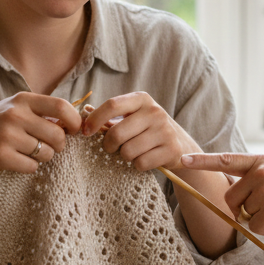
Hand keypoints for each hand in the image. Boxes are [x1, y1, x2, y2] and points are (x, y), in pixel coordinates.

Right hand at [0, 92, 82, 175]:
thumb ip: (41, 113)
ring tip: (26, 152)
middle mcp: (16, 115)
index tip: (75, 131)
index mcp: (22, 100)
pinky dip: (29, 167)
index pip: (61, 106)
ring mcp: (8, 135)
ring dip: (43, 157)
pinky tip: (15, 160)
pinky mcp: (2, 156)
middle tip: (49, 147)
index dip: (74, 121)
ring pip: (47, 153)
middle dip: (59, 145)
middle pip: (58, 134)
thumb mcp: (14, 109)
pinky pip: (32, 167)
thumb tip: (75, 124)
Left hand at [81, 92, 199, 171]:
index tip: (85, 132)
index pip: (112, 105)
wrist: (180, 143)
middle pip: (117, 133)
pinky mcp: (171, 149)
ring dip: (125, 156)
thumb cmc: (147, 129)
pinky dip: (138, 165)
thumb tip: (84, 111)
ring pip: (127, 151)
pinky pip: (141, 163)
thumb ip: (109, 115)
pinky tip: (144, 158)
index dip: (94, 120)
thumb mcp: (132, 116)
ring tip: (133, 152)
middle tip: (110, 148)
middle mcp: (155, 112)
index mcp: (142, 99)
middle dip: (108, 145)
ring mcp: (164, 130)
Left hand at [179, 152, 263, 238]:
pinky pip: (254, 227)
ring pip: (243, 214)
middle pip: (231, 197)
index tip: (182, 160)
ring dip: (258, 219)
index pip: (226, 160)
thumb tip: (228, 192)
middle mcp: (262, 172)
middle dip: (243, 208)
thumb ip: (255, 177)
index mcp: (262, 161)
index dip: (202, 161)